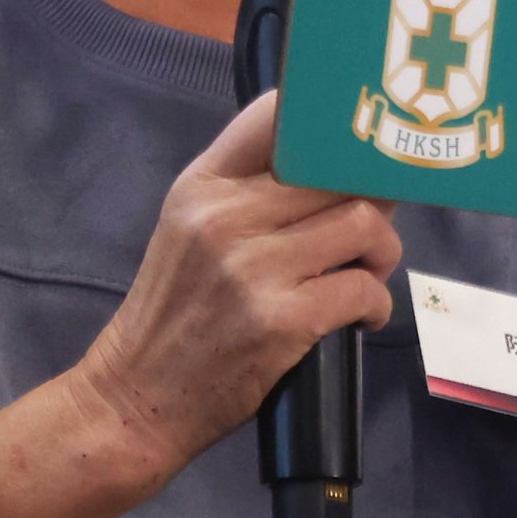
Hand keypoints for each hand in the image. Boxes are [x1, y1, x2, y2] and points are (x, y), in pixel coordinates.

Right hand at [0, 92, 400, 517]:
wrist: (134, 401)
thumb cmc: (174, 315)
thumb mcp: (191, 231)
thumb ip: (251, 191)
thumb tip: (342, 162)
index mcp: (202, 186)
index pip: (277, 117)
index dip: (333, 125)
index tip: (360, 146)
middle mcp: (223, 217)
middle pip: (338, 173)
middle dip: (374, 200)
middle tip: (370, 231)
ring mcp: (252, 269)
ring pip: (363, 223)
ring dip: (382, 251)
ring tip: (366, 272)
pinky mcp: (281, 320)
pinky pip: (363, 288)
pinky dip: (375, 304)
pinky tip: (359, 316)